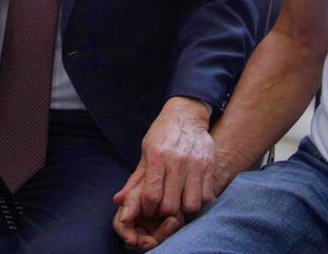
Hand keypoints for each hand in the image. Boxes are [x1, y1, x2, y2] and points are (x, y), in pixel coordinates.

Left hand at [113, 97, 215, 248]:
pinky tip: (191, 194)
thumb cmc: (162, 134)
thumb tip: (118, 201)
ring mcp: (195, 164)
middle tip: (163, 206)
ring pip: (192, 204)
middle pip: (171, 205)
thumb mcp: (145, 152)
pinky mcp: (209, 166)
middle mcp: (177, 161)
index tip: (149, 207)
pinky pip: (207, 196)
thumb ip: (134, 180)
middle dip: (164, 212)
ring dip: (184, 209)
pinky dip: (199, 201)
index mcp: (157, 157)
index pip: (151, 195)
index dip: (148, 208)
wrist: (186, 115)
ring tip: (179, 201)